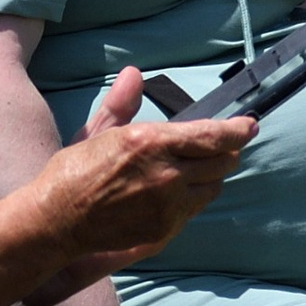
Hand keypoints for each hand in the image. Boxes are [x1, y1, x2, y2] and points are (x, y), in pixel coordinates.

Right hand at [50, 63, 254, 266]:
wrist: (56, 221)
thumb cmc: (74, 173)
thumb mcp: (98, 131)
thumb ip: (122, 103)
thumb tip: (134, 74)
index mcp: (152, 143)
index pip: (213, 137)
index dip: (237, 131)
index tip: (249, 125)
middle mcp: (166, 175)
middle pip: (222, 163)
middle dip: (227, 152)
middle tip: (223, 146)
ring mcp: (168, 207)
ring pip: (211, 189)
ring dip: (210, 177)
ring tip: (196, 169)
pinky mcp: (164, 231)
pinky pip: (193, 211)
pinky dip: (191, 199)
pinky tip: (176, 192)